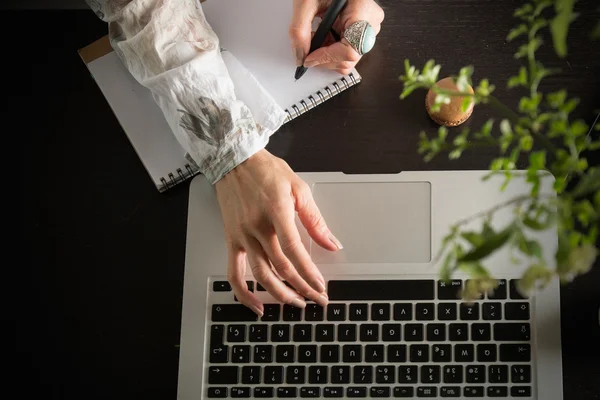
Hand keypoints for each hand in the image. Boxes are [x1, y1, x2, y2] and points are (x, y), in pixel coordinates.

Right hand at [215, 149, 341, 315]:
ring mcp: (242, 236)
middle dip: (302, 288)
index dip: (309, 273)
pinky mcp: (231, 240)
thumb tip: (332, 242)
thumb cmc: (265, 170)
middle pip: (281, 268)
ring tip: (295, 303)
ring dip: (279, 294)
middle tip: (316, 299)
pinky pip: (234, 273)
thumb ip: (315, 219)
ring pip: (260, 275)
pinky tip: (256, 305)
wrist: (234, 161)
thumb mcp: (298, 188)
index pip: (295, 251)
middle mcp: (257, 227)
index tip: (321, 286)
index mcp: (276, 212)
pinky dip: (243, 293)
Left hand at [289, 0, 383, 74]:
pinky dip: (330, 49)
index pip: (349, 50)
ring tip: (315, 37)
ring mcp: (368, 27)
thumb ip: (299, 30)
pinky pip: (347, 49)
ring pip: (348, 57)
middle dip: (325, 57)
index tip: (309, 58)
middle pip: (349, 58)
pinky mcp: (361, 30)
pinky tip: (322, 35)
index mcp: (362, 10)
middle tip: (308, 48)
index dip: (327, 58)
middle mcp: (370, 22)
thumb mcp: (306, 2)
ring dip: (327, 54)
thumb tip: (300, 56)